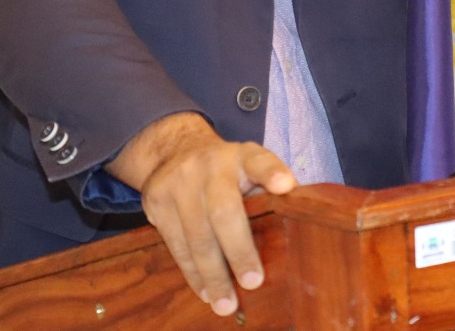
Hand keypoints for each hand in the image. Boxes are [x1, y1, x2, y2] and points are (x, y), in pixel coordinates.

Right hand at [107, 112, 296, 316]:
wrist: (175, 151)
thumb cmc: (228, 171)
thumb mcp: (250, 167)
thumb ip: (269, 190)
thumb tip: (298, 225)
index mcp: (242, 155)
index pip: (260, 160)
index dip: (271, 173)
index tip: (285, 186)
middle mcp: (210, 165)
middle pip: (223, 211)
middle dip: (238, 250)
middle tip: (253, 282)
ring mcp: (179, 182)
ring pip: (196, 235)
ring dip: (212, 274)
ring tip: (226, 303)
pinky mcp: (156, 200)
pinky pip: (176, 244)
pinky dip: (193, 273)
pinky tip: (205, 291)